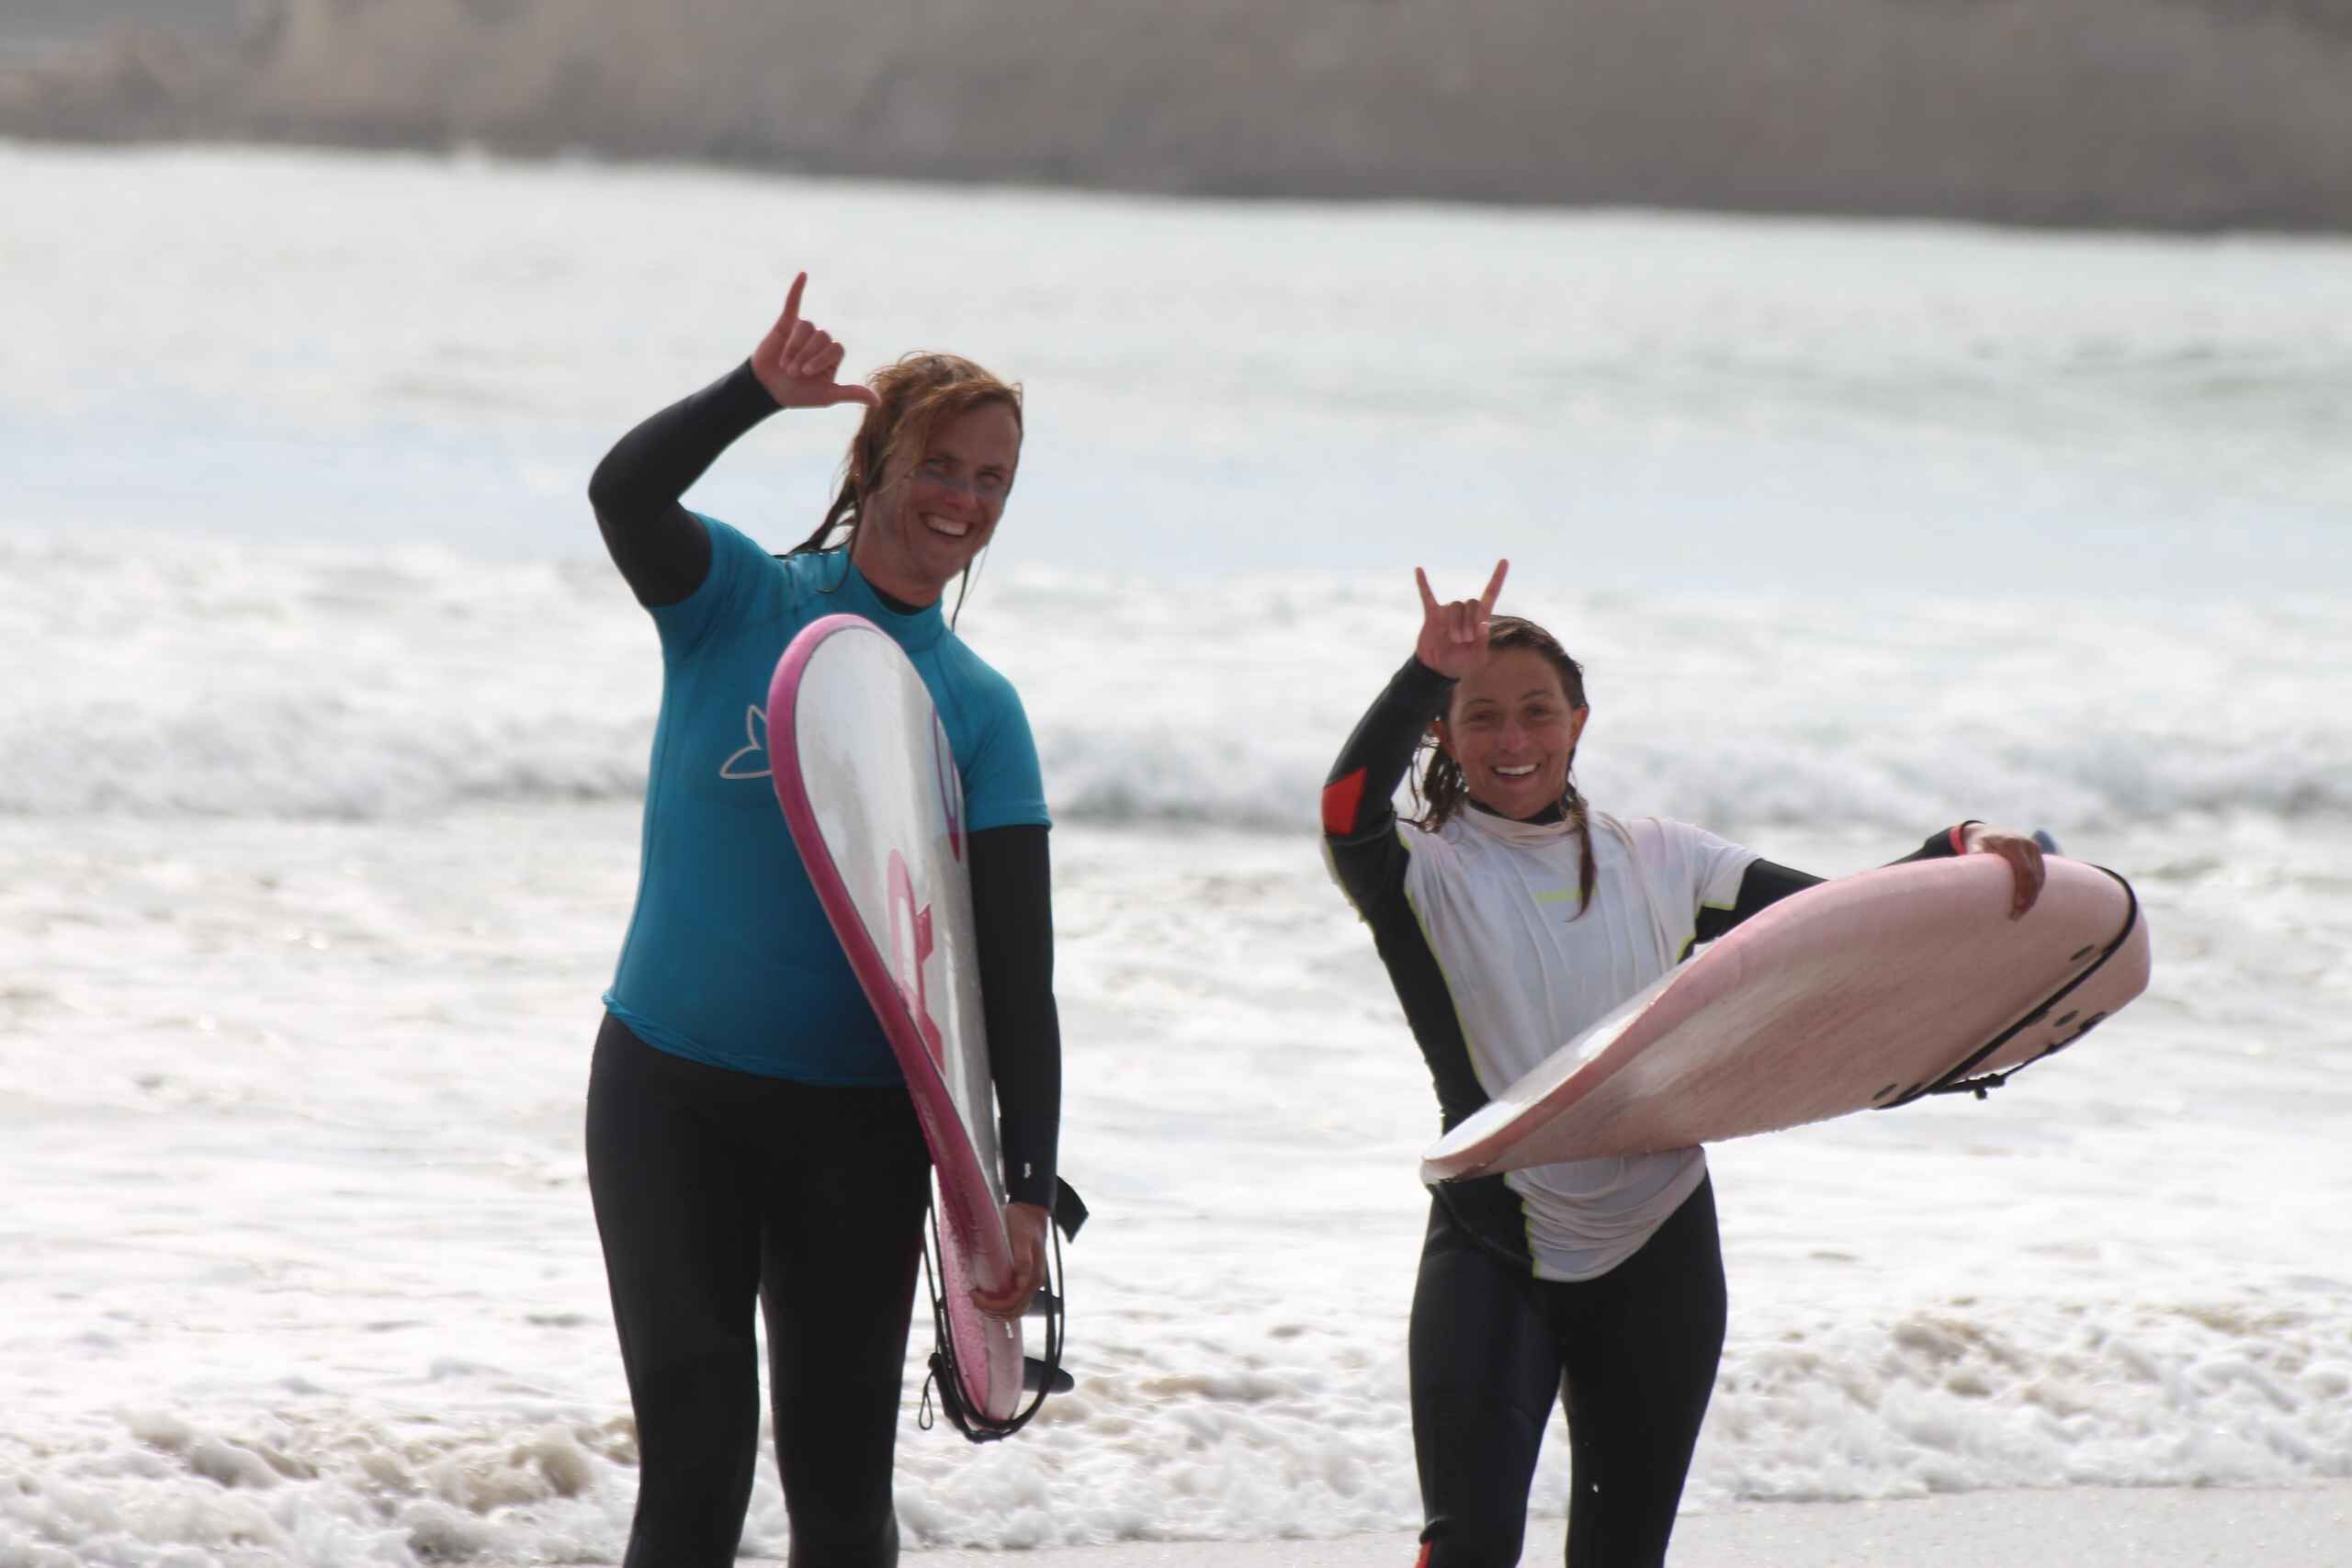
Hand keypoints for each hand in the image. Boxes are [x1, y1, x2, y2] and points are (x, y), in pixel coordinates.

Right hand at [750, 272, 882, 411]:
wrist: (768, 390)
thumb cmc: (798, 394)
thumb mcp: (827, 396)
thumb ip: (851, 393)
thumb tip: (879, 402)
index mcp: (833, 356)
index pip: (836, 348)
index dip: (821, 360)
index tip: (807, 374)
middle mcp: (821, 341)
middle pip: (822, 337)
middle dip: (805, 356)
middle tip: (793, 372)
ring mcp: (804, 332)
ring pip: (806, 328)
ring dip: (795, 347)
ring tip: (785, 363)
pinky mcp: (786, 324)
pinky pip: (793, 303)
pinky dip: (797, 289)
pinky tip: (803, 275)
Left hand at [971, 1201, 1050, 1319]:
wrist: (1031, 1213)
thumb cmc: (1024, 1222)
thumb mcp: (1022, 1236)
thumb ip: (1023, 1258)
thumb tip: (1021, 1277)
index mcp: (1033, 1277)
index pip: (1013, 1303)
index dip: (993, 1305)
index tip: (975, 1294)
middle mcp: (1033, 1283)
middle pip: (1014, 1311)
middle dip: (992, 1311)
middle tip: (973, 1298)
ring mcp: (1029, 1282)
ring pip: (1015, 1309)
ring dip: (996, 1311)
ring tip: (978, 1300)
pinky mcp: (1024, 1279)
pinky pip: (1014, 1300)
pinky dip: (1000, 1305)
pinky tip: (988, 1297)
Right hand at [1414, 559, 1509, 678]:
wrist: (1439, 669)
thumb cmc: (1461, 663)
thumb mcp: (1477, 658)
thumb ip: (1482, 642)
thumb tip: (1484, 623)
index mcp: (1479, 618)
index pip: (1490, 594)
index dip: (1497, 578)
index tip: (1505, 561)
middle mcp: (1465, 611)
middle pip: (1472, 603)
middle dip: (1470, 622)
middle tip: (1465, 640)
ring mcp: (1448, 612)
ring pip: (1455, 606)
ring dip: (1456, 624)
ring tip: (1454, 640)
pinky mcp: (1432, 615)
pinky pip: (1427, 596)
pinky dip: (1423, 584)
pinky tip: (1419, 569)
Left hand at [1960, 823, 2045, 918]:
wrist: (1988, 831)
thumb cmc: (1978, 842)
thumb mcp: (1974, 846)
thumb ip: (1976, 855)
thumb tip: (1974, 871)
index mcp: (2012, 843)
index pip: (2024, 871)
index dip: (2023, 890)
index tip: (2016, 906)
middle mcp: (2027, 845)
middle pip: (2034, 877)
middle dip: (2028, 899)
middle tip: (2016, 916)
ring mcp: (2034, 848)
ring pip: (2040, 878)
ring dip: (2033, 897)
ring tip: (2020, 913)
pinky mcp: (2037, 854)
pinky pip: (2041, 875)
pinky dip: (2036, 889)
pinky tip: (2028, 903)